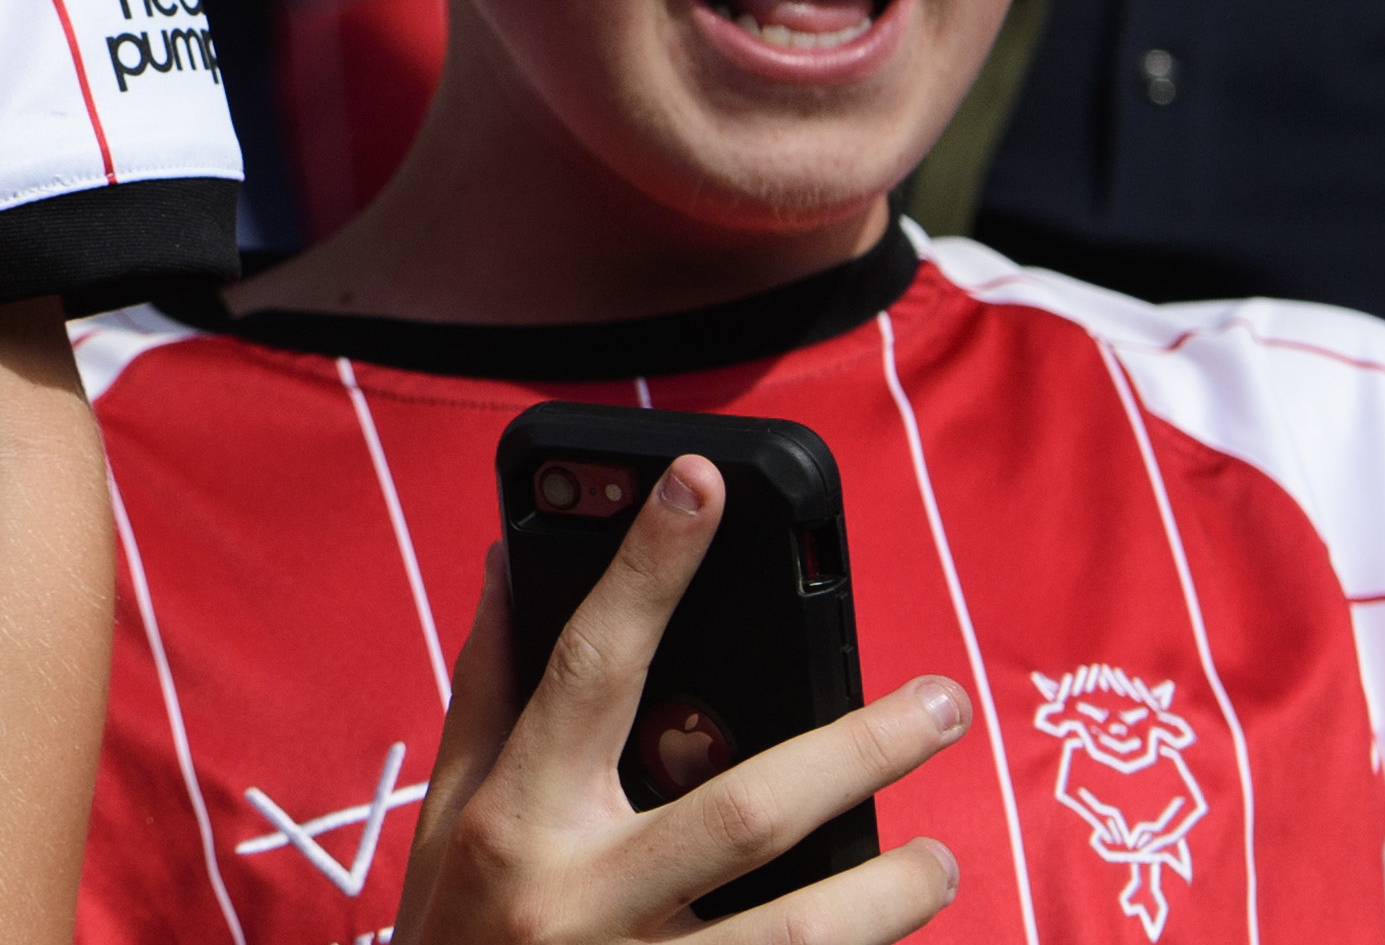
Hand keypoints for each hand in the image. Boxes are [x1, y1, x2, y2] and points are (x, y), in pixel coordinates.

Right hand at [391, 460, 966, 944]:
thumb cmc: (449, 937)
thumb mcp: (442, 817)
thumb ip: (485, 695)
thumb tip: (507, 564)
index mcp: (515, 821)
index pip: (592, 668)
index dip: (648, 569)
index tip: (701, 485)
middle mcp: (581, 898)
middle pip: (747, 810)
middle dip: (859, 749)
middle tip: (942, 703)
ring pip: (800, 931)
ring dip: (889, 892)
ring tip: (938, 858)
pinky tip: (889, 938)